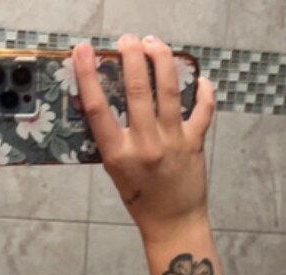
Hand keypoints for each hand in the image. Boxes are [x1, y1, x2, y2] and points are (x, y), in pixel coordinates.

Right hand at [72, 34, 215, 242]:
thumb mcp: (115, 169)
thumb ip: (111, 137)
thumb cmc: (139, 197)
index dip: (88, 75)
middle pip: (136, 90)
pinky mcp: (194, 143)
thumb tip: (106, 99)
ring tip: (154, 43)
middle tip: (127, 40)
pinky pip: (202, 110)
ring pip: (168, 91)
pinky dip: (202, 92)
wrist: (172, 223)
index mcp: (117, 153)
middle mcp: (144, 145)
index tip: (83, 51)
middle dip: (132, 57)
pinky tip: (199, 78)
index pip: (97, 107)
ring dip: (161, 60)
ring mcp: (172, 142)